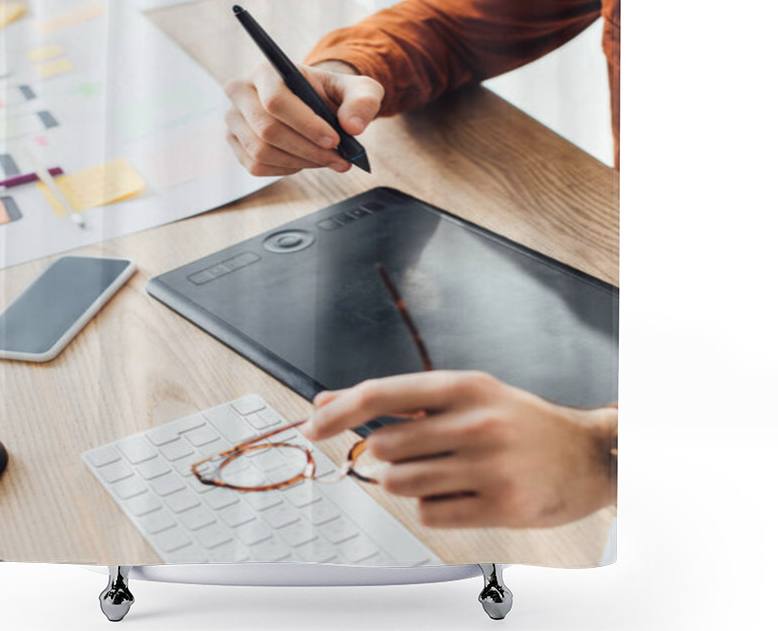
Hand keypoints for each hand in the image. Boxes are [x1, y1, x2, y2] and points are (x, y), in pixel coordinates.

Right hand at [223, 60, 382, 176]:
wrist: (316, 102)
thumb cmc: (333, 93)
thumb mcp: (358, 89)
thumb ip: (363, 101)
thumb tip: (352, 127)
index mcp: (266, 71)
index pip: (276, 101)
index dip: (306, 125)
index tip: (335, 140)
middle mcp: (241, 92)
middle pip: (267, 130)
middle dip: (308, 150)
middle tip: (339, 159)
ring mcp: (234, 119)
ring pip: (261, 152)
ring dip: (300, 162)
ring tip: (327, 160)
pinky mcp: (235, 143)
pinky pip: (256, 166)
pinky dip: (286, 169)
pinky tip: (305, 160)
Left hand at [300, 371, 616, 528]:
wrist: (587, 454)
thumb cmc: (518, 421)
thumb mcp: (467, 395)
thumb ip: (401, 400)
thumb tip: (329, 403)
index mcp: (464, 386)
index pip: (383, 393)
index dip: (340, 410)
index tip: (312, 425)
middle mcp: (475, 421)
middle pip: (385, 446)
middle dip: (387, 454)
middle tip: (420, 451)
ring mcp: (490, 465)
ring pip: (400, 483)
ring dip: (407, 482)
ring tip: (443, 470)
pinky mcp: (501, 505)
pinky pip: (429, 514)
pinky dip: (432, 506)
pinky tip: (461, 492)